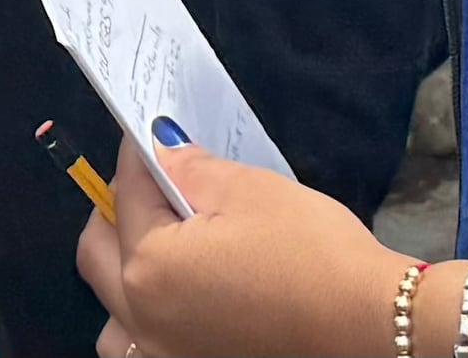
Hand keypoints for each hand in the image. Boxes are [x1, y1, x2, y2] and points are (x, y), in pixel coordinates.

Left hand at [75, 136, 398, 357]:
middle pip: (97, 254)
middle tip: (152, 183)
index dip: (139, 155)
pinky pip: (144, 346)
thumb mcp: (250, 190)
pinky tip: (180, 299)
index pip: (125, 195)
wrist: (370, 327)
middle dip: (116, 210)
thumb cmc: (313, 253)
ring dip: (122, 276)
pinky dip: (147, 320)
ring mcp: (166, 355)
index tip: (147, 132)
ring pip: (112, 315)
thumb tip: (160, 149)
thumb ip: (190, 168)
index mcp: (149, 268)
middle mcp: (144, 321)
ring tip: (160, 247)